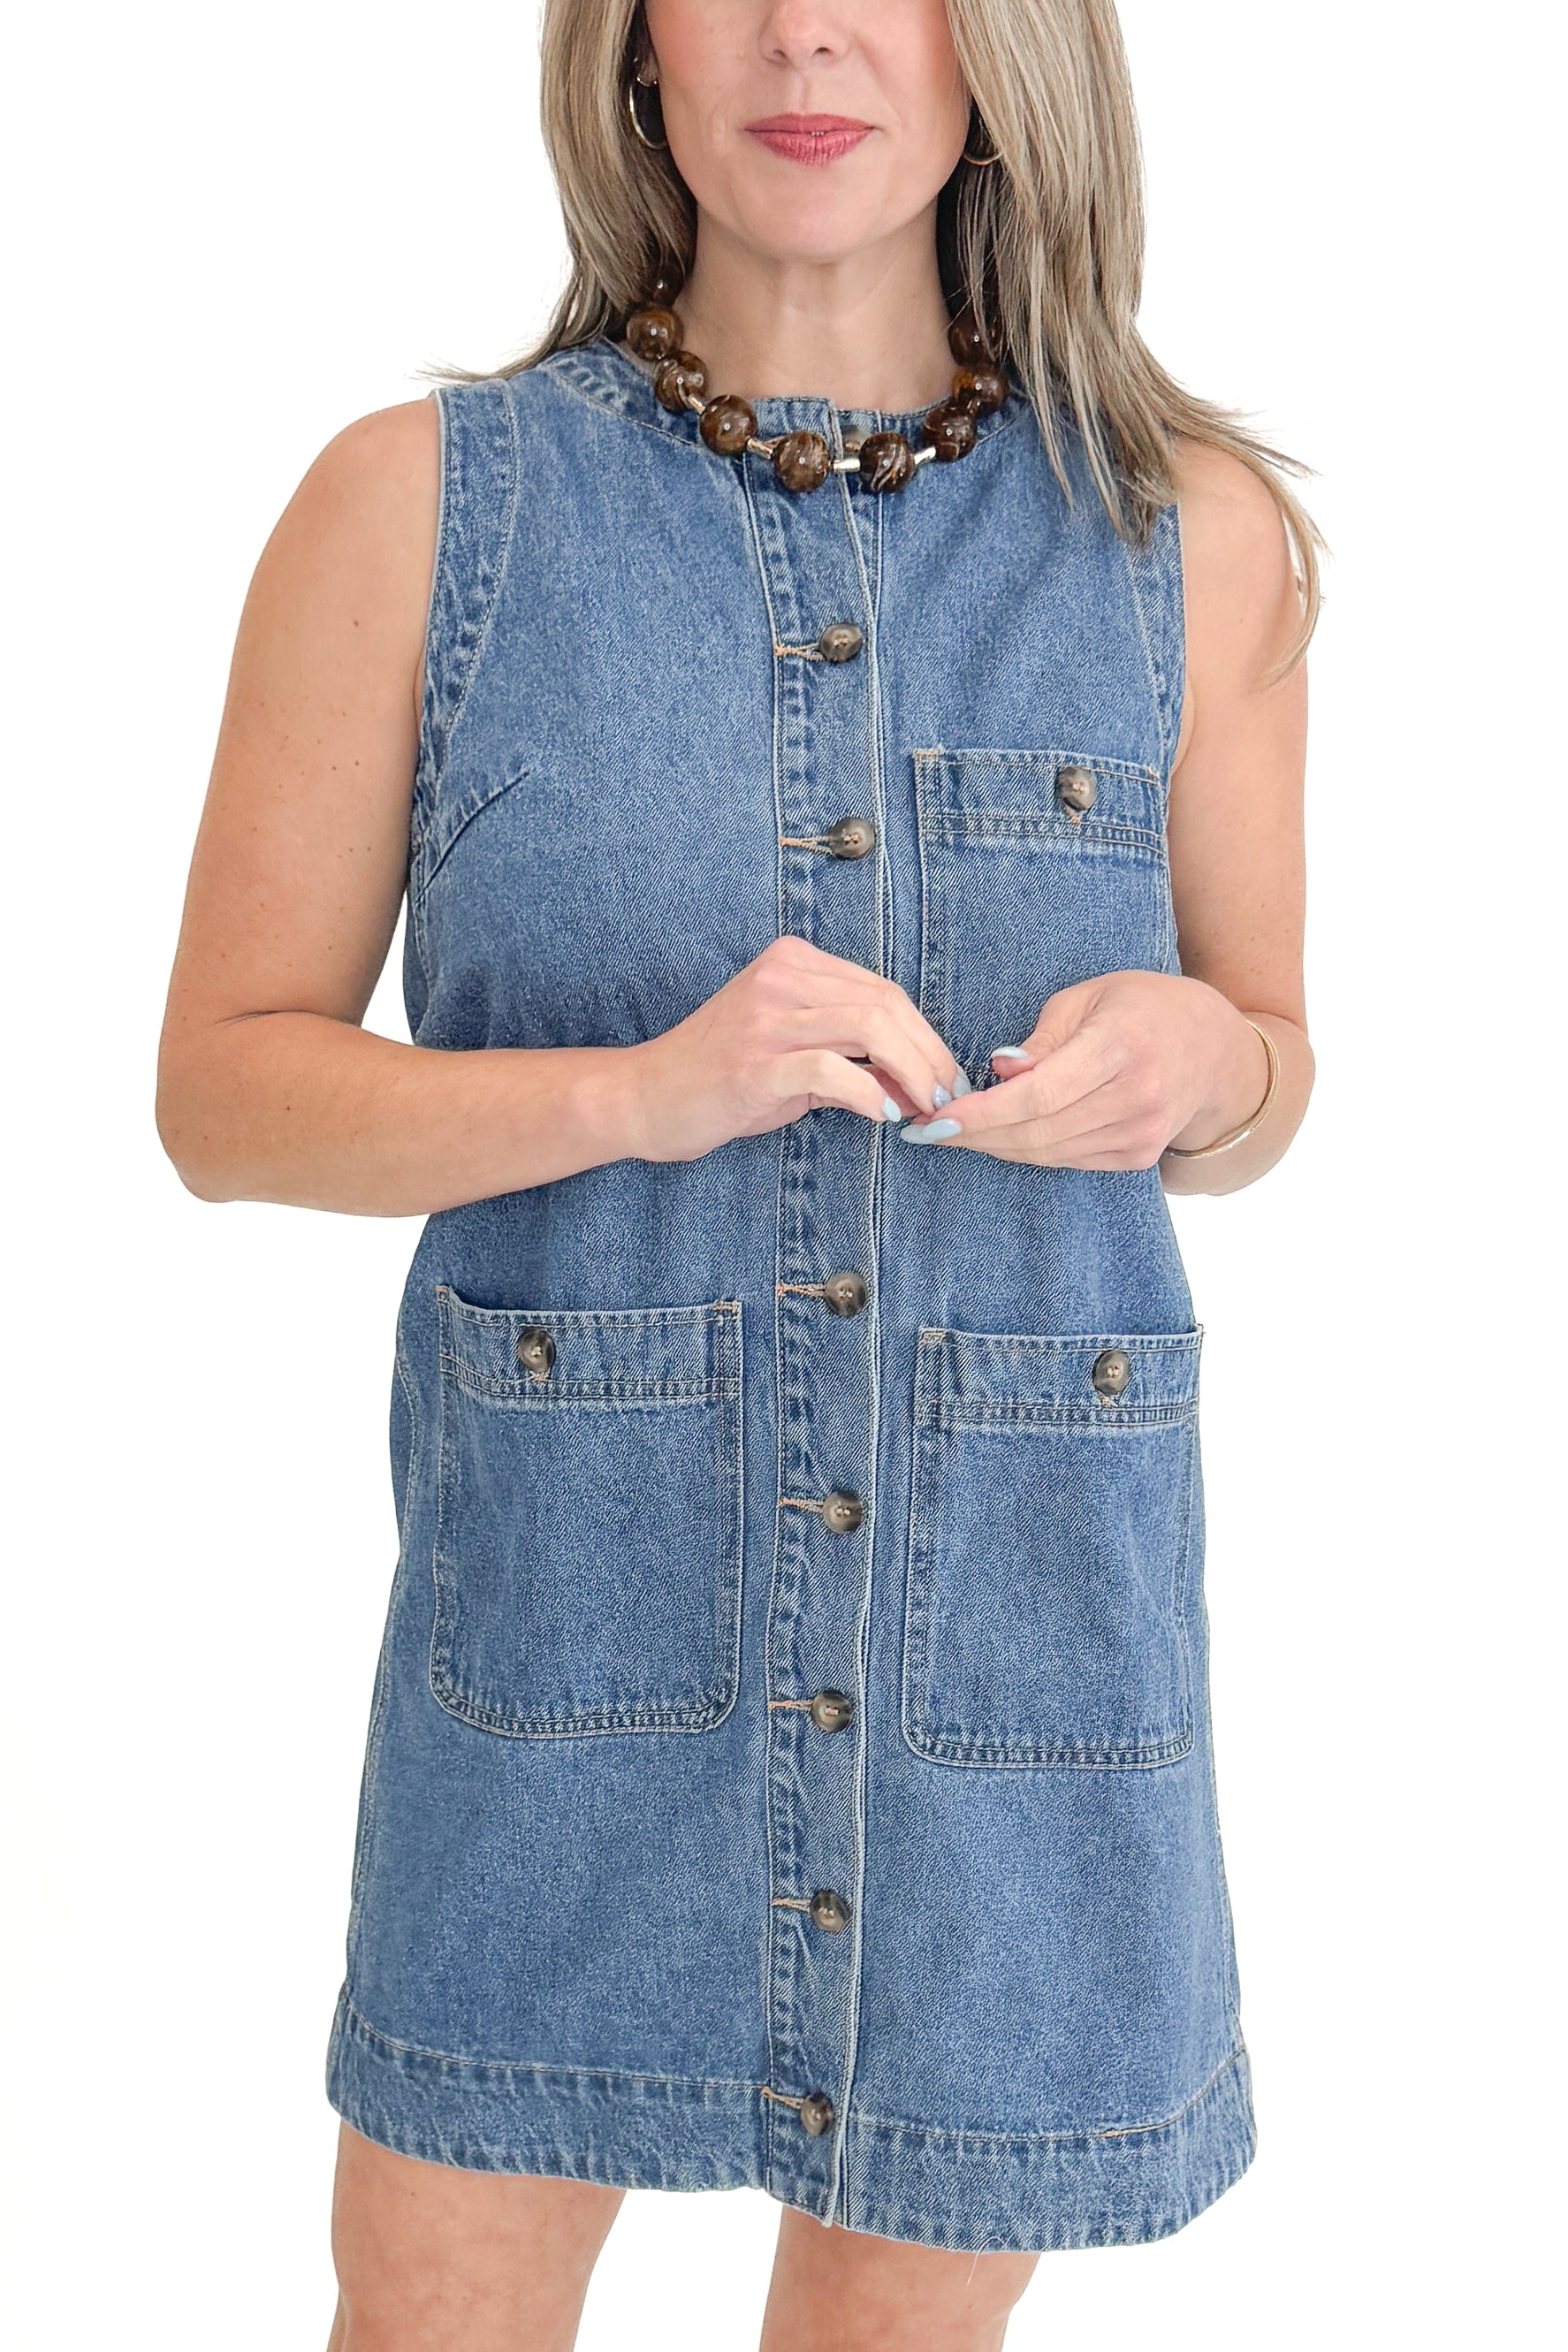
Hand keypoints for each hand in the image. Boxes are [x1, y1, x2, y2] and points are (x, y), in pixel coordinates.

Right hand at [623, 934, 967, 1163]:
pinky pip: (832, 1069)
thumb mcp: (792, 1054)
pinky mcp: (755, 1063)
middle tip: (947, 1098)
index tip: (944, 1076)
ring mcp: (766, 1017)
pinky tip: (882, 1115)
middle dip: (929, 1055)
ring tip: (924, 1108)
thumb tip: (917, 1081)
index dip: (925, 1036)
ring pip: (869, 1028)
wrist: (645, 1097)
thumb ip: (851, 1057)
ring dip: (911, 1073)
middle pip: (886, 1005)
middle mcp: (782, 977)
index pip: (883, 990)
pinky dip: (869, 1093)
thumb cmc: (720, 1078)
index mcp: (793, 963)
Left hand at [897, 971, 1269, 1169]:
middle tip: (925, 1130)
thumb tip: (998, 1072)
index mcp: (1121, 1046)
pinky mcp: (1138, 1158)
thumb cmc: (1145, 1008)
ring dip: (992, 1146)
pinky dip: (1026, 1150)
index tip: (933, 1121)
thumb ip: (1043, 1039)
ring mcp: (1141, 1135)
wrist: (1217, 1050)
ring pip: (1046, 1153)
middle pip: (1035, 1132)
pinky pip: (1066, 1160)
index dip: (980, 1114)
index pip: (1038, 1095)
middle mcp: (1136, 1097)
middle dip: (973, 1136)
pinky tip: (998, 1136)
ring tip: (951, 1131)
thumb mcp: (1092, 997)